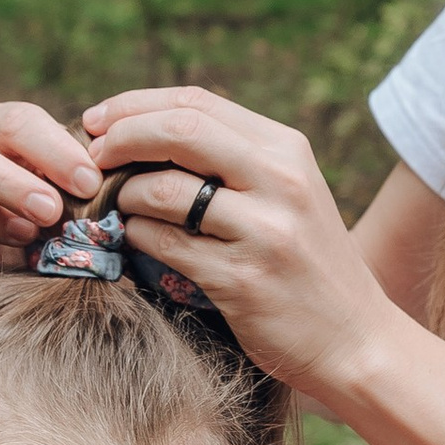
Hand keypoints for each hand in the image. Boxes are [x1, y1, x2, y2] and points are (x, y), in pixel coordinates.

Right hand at [0, 99, 96, 281]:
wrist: (78, 257)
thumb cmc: (91, 208)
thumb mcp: (100, 187)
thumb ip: (101, 175)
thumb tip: (109, 173)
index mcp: (7, 135)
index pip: (13, 121)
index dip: (49, 148)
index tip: (90, 182)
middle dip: (5, 183)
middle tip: (51, 212)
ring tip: (26, 237)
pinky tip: (0, 266)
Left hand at [80, 85, 400, 408]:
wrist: (355, 342)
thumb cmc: (307, 266)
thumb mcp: (287, 195)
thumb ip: (232, 159)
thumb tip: (143, 130)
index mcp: (287, 150)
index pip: (197, 102)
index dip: (135, 105)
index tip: (97, 120)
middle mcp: (280, 181)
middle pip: (179, 131)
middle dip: (119, 138)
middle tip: (89, 157)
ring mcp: (264, 231)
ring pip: (163, 189)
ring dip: (123, 195)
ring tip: (116, 207)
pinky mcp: (242, 279)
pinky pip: (163, 243)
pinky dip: (136, 237)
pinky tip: (134, 241)